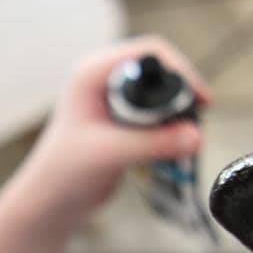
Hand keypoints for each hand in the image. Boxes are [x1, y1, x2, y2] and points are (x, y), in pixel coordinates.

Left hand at [31, 36, 213, 217]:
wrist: (52, 199)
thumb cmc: (65, 172)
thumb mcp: (110, 153)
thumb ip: (153, 143)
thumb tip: (196, 136)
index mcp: (92, 73)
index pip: (148, 53)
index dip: (181, 70)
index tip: (200, 98)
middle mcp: (103, 78)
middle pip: (158, 69)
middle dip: (181, 93)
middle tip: (197, 120)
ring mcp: (112, 97)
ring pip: (160, 91)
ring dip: (177, 111)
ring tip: (188, 136)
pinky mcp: (121, 117)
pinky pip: (156, 111)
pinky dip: (169, 125)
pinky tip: (175, 145)